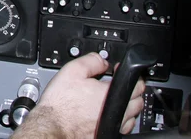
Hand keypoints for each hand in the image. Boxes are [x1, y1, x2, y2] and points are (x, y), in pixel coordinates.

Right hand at [12, 53, 144, 138]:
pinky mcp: (107, 135)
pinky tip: (105, 114)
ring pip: (132, 116)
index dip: (130, 74)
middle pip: (138, 101)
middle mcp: (117, 113)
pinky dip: (119, 120)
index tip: (119, 71)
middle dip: (130, 90)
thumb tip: (102, 60)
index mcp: (111, 94)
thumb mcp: (72, 71)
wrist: (52, 125)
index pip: (136, 84)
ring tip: (110, 99)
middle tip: (116, 84)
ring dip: (126, 106)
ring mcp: (113, 126)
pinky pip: (122, 128)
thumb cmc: (60, 103)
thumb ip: (91, 61)